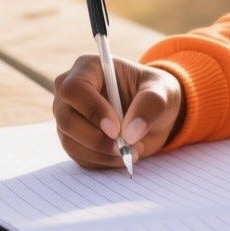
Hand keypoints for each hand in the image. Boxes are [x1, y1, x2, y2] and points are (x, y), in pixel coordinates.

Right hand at [52, 54, 181, 169]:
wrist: (155, 113)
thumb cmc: (156, 92)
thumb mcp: (162, 91)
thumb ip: (150, 105)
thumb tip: (130, 133)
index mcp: (88, 69)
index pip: (74, 89)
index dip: (92, 110)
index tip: (116, 129)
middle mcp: (71, 93)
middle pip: (66, 120)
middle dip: (97, 139)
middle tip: (125, 148)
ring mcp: (69, 118)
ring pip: (71, 142)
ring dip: (103, 153)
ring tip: (133, 151)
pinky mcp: (74, 140)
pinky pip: (80, 157)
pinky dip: (103, 161)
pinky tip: (124, 156)